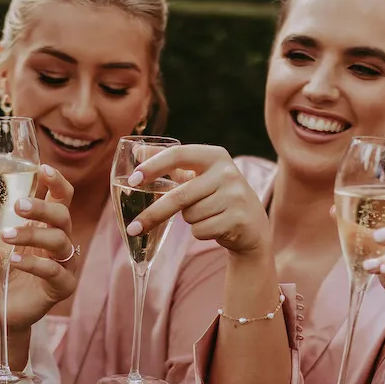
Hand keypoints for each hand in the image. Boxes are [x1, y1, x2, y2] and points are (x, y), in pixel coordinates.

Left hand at [0, 163, 78, 331]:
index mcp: (45, 224)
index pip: (61, 196)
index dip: (56, 181)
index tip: (42, 169)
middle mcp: (59, 241)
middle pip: (63, 215)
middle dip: (43, 207)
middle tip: (19, 206)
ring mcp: (64, 264)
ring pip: (60, 241)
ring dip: (32, 235)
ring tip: (6, 237)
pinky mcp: (62, 286)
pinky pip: (55, 271)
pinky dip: (35, 264)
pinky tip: (15, 262)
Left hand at [121, 144, 268, 256]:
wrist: (252, 225)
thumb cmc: (216, 196)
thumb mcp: (197, 175)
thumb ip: (170, 163)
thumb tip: (136, 151)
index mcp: (215, 155)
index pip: (178, 155)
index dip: (153, 166)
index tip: (132, 180)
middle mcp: (227, 172)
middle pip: (178, 195)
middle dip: (154, 214)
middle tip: (133, 228)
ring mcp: (235, 196)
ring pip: (189, 215)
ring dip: (189, 220)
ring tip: (207, 215)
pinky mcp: (237, 219)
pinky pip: (200, 230)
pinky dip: (200, 232)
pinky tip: (215, 226)